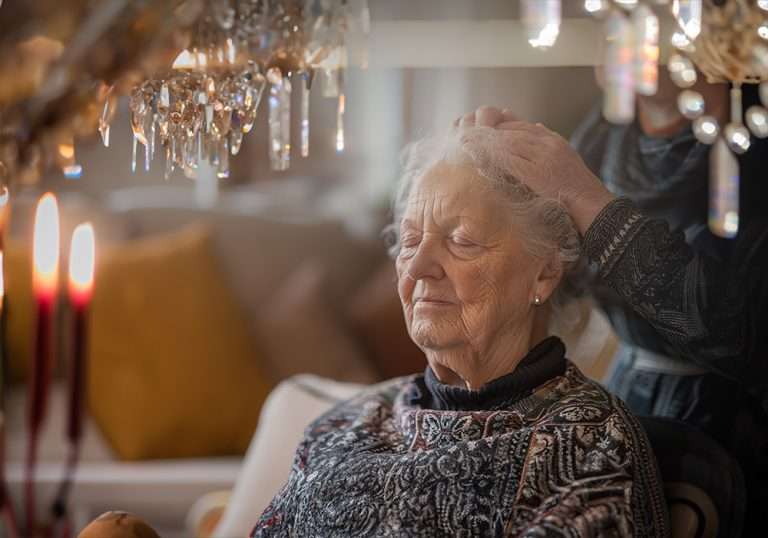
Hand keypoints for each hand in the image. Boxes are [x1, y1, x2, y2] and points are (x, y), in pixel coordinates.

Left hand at [454, 106, 614, 234]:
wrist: (591, 202)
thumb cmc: (576, 187)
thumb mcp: (564, 156)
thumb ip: (547, 142)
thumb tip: (534, 124)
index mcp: (553, 139)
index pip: (521, 125)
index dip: (499, 126)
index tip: (482, 129)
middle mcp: (548, 144)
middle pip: (512, 131)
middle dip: (487, 132)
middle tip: (465, 133)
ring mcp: (543, 157)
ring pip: (508, 143)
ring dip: (484, 142)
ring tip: (464, 142)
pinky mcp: (537, 172)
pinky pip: (510, 161)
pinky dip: (492, 158)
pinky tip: (476, 158)